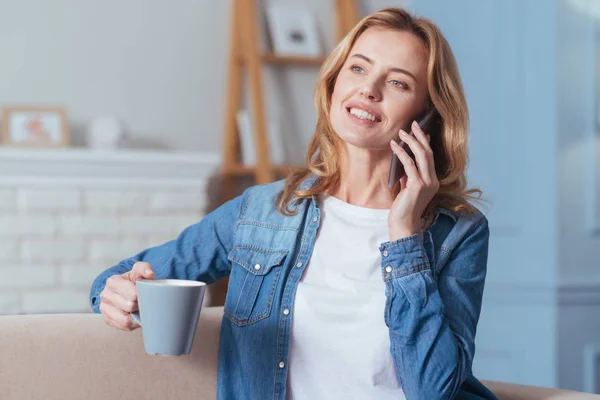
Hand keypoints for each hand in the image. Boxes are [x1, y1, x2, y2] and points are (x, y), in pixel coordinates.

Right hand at [99, 261, 154, 330]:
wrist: (127, 290)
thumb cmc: (134, 280)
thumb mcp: (140, 271)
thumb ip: (145, 268)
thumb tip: (150, 274)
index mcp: (113, 281)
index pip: (132, 294)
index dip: (142, 297)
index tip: (145, 295)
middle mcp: (105, 294)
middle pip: (129, 307)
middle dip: (140, 306)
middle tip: (144, 303)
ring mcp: (104, 308)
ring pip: (125, 320)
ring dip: (136, 317)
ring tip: (140, 311)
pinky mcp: (107, 319)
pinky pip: (122, 326)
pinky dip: (132, 324)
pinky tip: (135, 317)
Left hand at [388, 120, 439, 240]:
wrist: (403, 224)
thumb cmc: (403, 208)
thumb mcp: (407, 188)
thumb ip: (409, 176)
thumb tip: (405, 162)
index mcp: (432, 181)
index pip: (430, 157)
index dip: (425, 142)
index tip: (420, 130)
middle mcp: (432, 181)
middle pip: (428, 152)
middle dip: (420, 136)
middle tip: (412, 124)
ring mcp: (426, 183)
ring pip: (421, 155)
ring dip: (411, 141)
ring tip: (402, 132)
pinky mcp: (417, 185)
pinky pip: (409, 164)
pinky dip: (401, 153)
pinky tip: (394, 146)